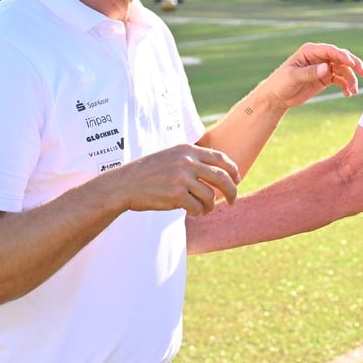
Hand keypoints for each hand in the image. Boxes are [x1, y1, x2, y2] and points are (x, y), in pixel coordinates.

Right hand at [114, 143, 239, 216]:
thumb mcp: (171, 157)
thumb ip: (192, 160)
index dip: (233, 170)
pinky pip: (197, 207)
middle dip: (231, 191)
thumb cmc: (149, 173)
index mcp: (188, 150)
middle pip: (221, 177)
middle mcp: (187, 161)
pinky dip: (198, 212)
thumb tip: (219, 171)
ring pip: (210, 195)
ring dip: (210, 206)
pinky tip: (193, 213)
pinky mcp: (176, 195)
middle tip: (232, 201)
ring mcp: (182, 178)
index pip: (220, 158)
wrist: (125, 184)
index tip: (237, 180)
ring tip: (204, 209)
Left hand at [266, 42, 362, 106]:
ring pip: (342, 70)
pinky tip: (348, 94)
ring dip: (350, 79)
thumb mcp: (293, 77)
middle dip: (353, 64)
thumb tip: (327, 68)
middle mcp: (318, 57)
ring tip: (353, 91)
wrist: (277, 97)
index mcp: (310, 51)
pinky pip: (340, 79)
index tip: (351, 63)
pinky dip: (346, 85)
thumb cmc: (280, 83)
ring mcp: (323, 67)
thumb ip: (310, 72)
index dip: (342, 55)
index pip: (330, 50)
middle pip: (340, 57)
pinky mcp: (325, 78)